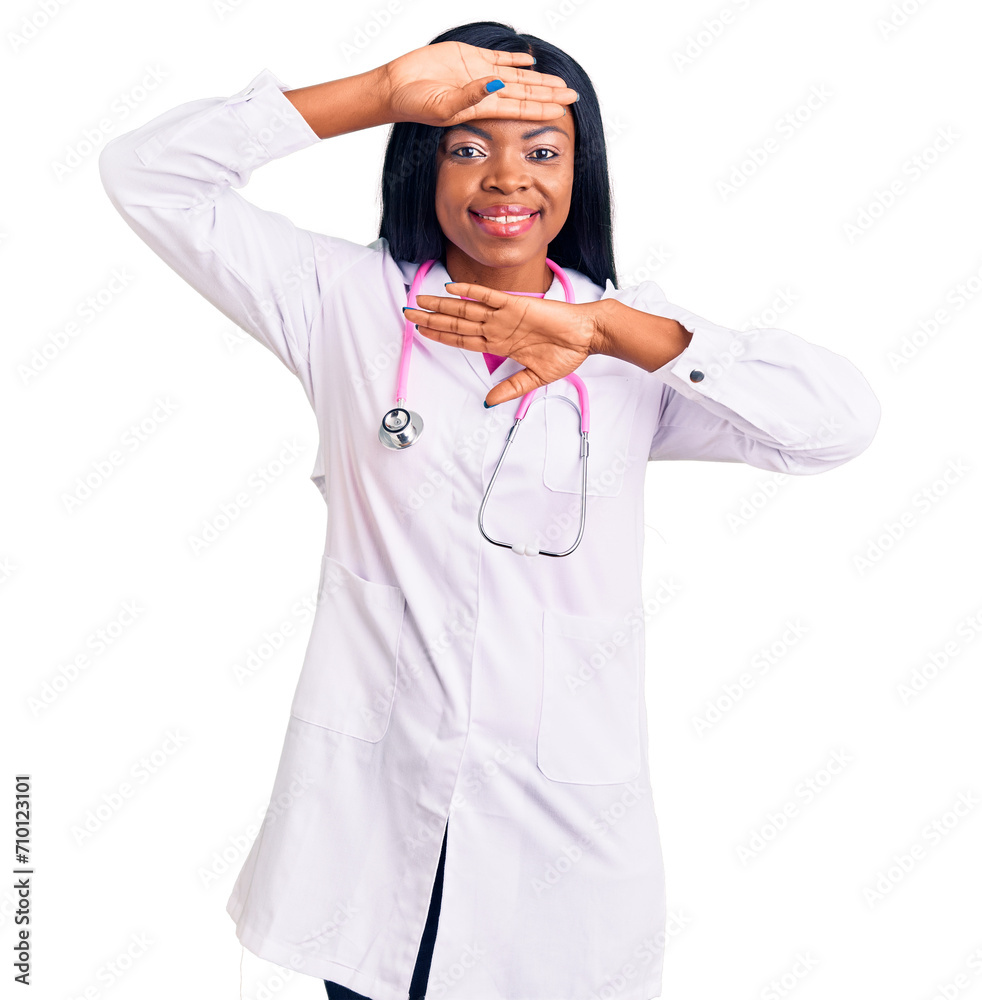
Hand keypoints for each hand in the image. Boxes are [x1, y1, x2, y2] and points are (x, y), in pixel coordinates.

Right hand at [380, 41, 576, 126]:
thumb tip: (495, 84)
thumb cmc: (414, 104)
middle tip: (572, 95)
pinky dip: (516, 60)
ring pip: (517, 77)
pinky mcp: (469, 58)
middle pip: (525, 93)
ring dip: (538, 79)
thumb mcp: (443, 106)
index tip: (562, 110)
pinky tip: (532, 60)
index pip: (520, 109)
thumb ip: (469, 95)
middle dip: (548, 94)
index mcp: (481, 108)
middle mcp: (485, 92)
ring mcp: (478, 75)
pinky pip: (499, 59)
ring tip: (559, 81)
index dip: (541, 108)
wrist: (395, 87)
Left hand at [407, 283, 600, 405]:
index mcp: (499, 344)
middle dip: (431, 319)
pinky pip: (488, 296)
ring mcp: (504, 315)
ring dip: (442, 306)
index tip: (421, 332)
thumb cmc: (565, 353)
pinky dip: (470, 293)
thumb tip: (488, 401)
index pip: (462, 339)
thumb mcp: (534, 379)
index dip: (441, 336)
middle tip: (408, 313)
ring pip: (466, 310)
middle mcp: (496, 328)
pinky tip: (452, 289)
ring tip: (420, 301)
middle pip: (457, 323)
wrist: (584, 336)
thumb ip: (510, 388)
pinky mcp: (515, 304)